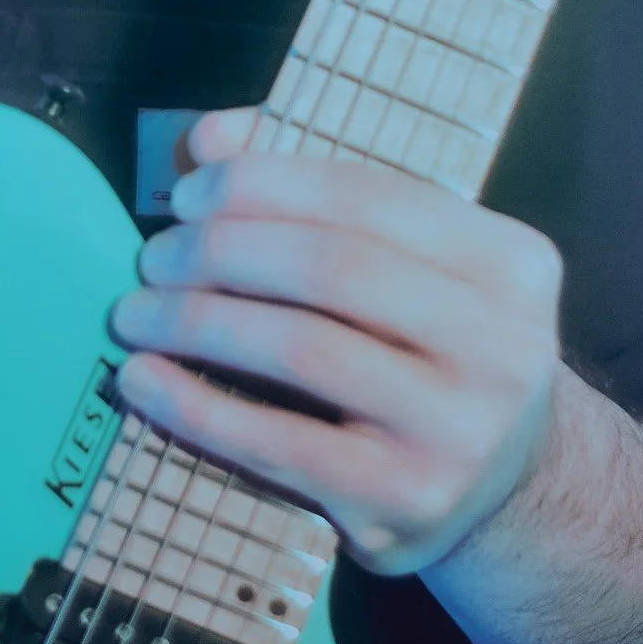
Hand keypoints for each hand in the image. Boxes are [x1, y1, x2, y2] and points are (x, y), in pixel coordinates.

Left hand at [108, 106, 563, 574]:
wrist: (505, 488)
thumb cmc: (428, 344)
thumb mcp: (405, 260)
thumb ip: (315, 187)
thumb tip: (209, 140)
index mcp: (509, 261)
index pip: (367, 196)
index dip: (263, 183)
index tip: (188, 191)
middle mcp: (503, 344)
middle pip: (332, 268)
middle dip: (222, 251)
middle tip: (154, 257)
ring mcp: (461, 432)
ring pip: (304, 350)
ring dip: (197, 323)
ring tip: (134, 313)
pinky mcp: (408, 503)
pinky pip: (281, 445)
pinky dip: (197, 408)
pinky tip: (142, 382)